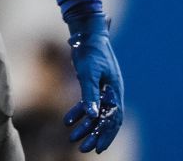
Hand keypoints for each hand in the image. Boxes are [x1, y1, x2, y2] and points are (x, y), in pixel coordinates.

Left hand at [63, 15, 123, 153]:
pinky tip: (67, 120)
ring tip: (72, 138)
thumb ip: (90, 94)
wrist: (87, 33)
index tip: (97, 148)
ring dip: (86, 126)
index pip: (114, 118)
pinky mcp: (94, 84)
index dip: (107, 134)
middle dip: (95, 135)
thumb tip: (92, 115)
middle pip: (106, 119)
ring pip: (96, 113)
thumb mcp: (88, 73)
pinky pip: (89, 103)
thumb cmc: (90, 51)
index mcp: (115, 89)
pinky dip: (79, 112)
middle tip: (83, 149)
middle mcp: (112, 91)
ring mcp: (104, 88)